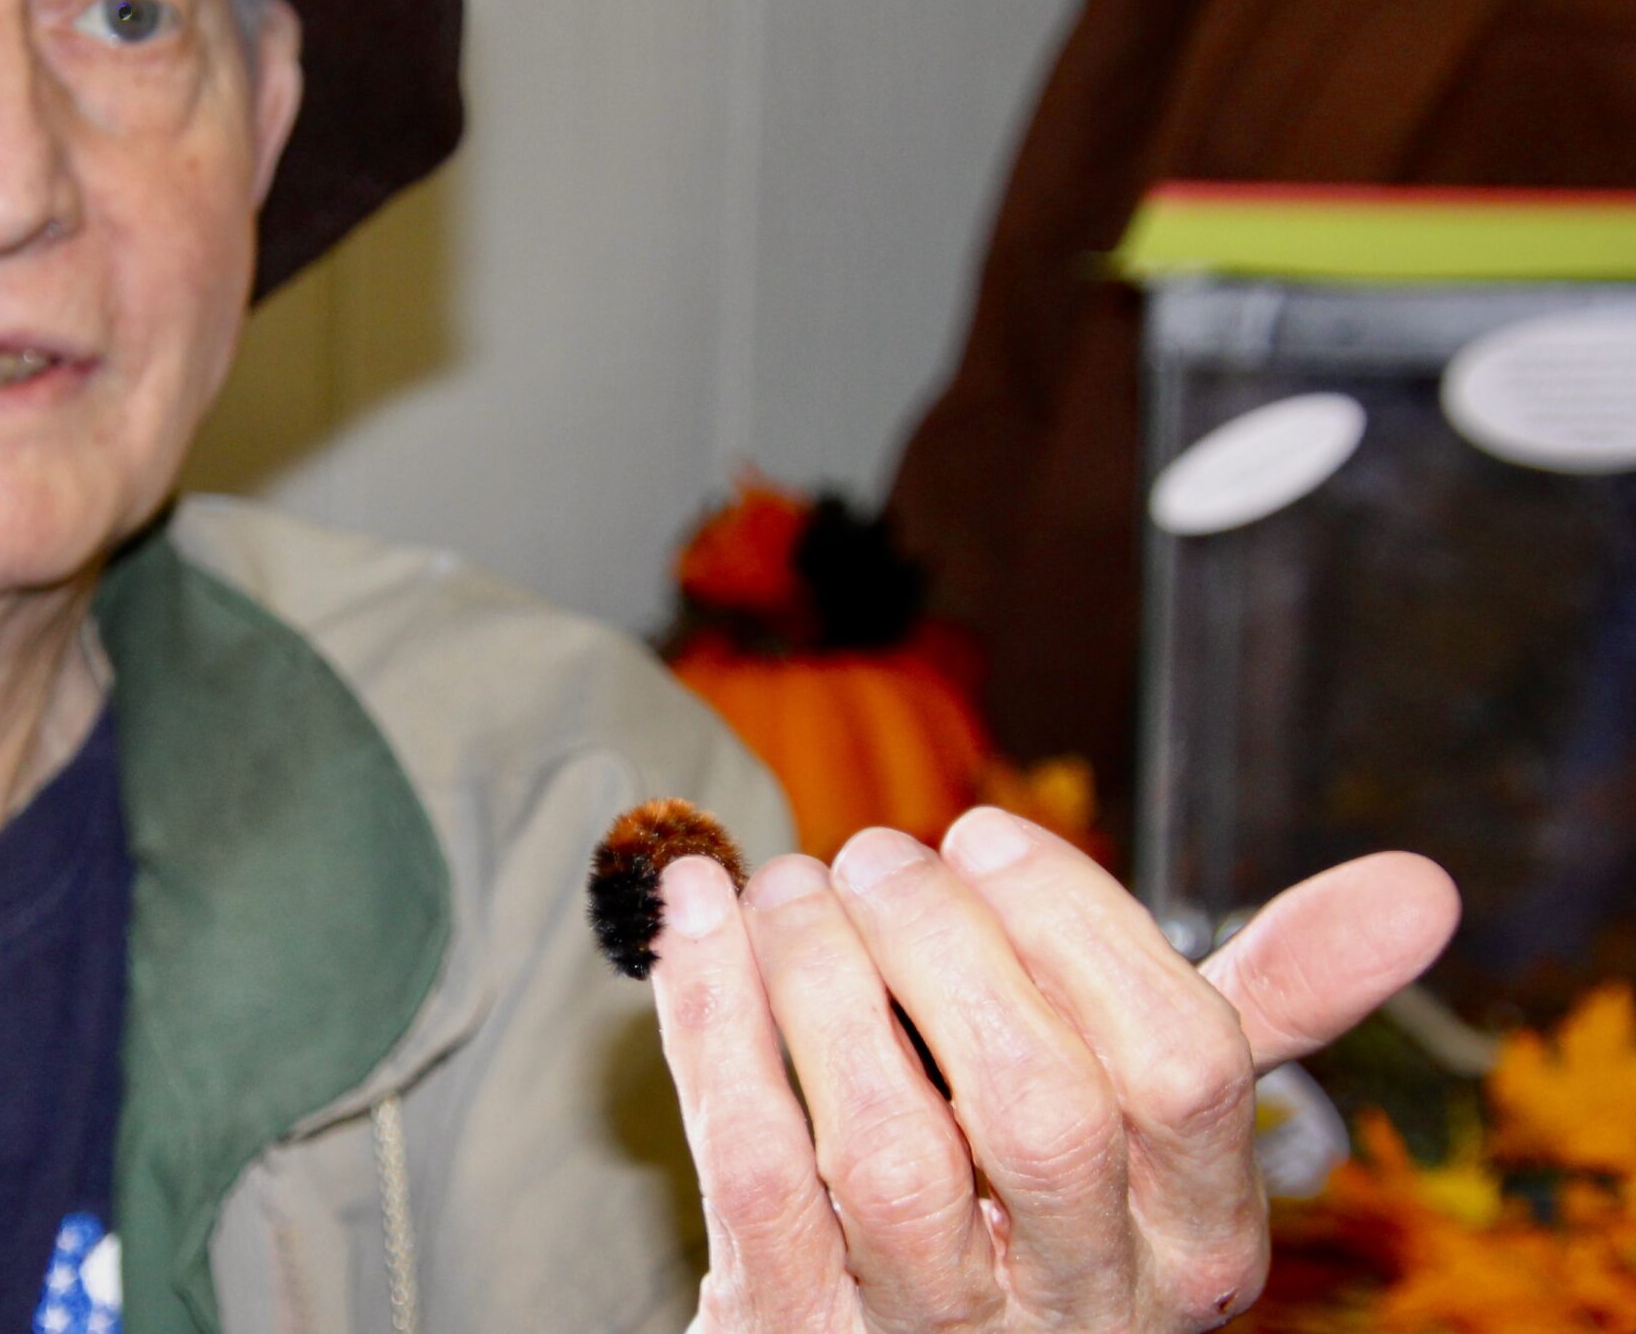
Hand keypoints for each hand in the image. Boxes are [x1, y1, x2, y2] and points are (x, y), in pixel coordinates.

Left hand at [649, 808, 1457, 1331]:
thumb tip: (1421, 885)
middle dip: (946, 944)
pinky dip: (712, 1019)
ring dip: (820, 978)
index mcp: (1194, 1241)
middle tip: (880, 855)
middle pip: (1038, 1108)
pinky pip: (748, 1165)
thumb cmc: (1033, 1200)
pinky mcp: (788, 1327)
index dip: (1080, 924)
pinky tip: (698, 915)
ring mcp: (926, 1331)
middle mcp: (1078, 1305)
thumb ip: (1269, 1004)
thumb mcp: (1159, 1126)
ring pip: (883, 1147)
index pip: (1183, 1069)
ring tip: (792, 886)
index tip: (987, 836)